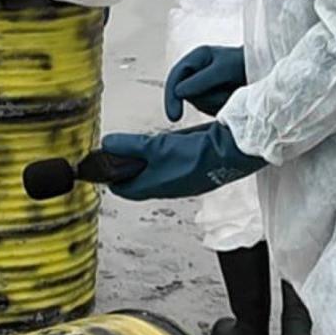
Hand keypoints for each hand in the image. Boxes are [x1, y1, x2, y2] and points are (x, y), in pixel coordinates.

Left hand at [99, 122, 265, 200]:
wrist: (233, 153)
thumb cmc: (197, 155)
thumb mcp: (156, 147)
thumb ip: (130, 146)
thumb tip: (107, 144)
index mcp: (154, 188)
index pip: (123, 189)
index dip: (110, 177)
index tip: (103, 165)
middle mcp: (167, 189)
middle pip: (138, 183)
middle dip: (128, 169)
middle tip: (121, 153)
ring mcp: (182, 183)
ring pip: (156, 175)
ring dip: (148, 163)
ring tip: (144, 147)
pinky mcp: (195, 174)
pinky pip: (173, 169)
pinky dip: (166, 159)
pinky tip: (171, 145)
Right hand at [164, 45, 246, 121]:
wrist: (267, 72)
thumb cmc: (247, 63)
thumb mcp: (225, 69)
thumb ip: (201, 80)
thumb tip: (178, 92)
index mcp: (195, 59)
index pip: (174, 79)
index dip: (171, 98)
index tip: (174, 117)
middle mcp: (196, 73)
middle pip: (185, 95)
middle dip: (205, 100)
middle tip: (224, 100)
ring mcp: (204, 86)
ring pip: (199, 104)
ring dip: (217, 103)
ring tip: (235, 92)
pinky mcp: (214, 98)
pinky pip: (210, 109)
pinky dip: (222, 107)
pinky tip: (234, 98)